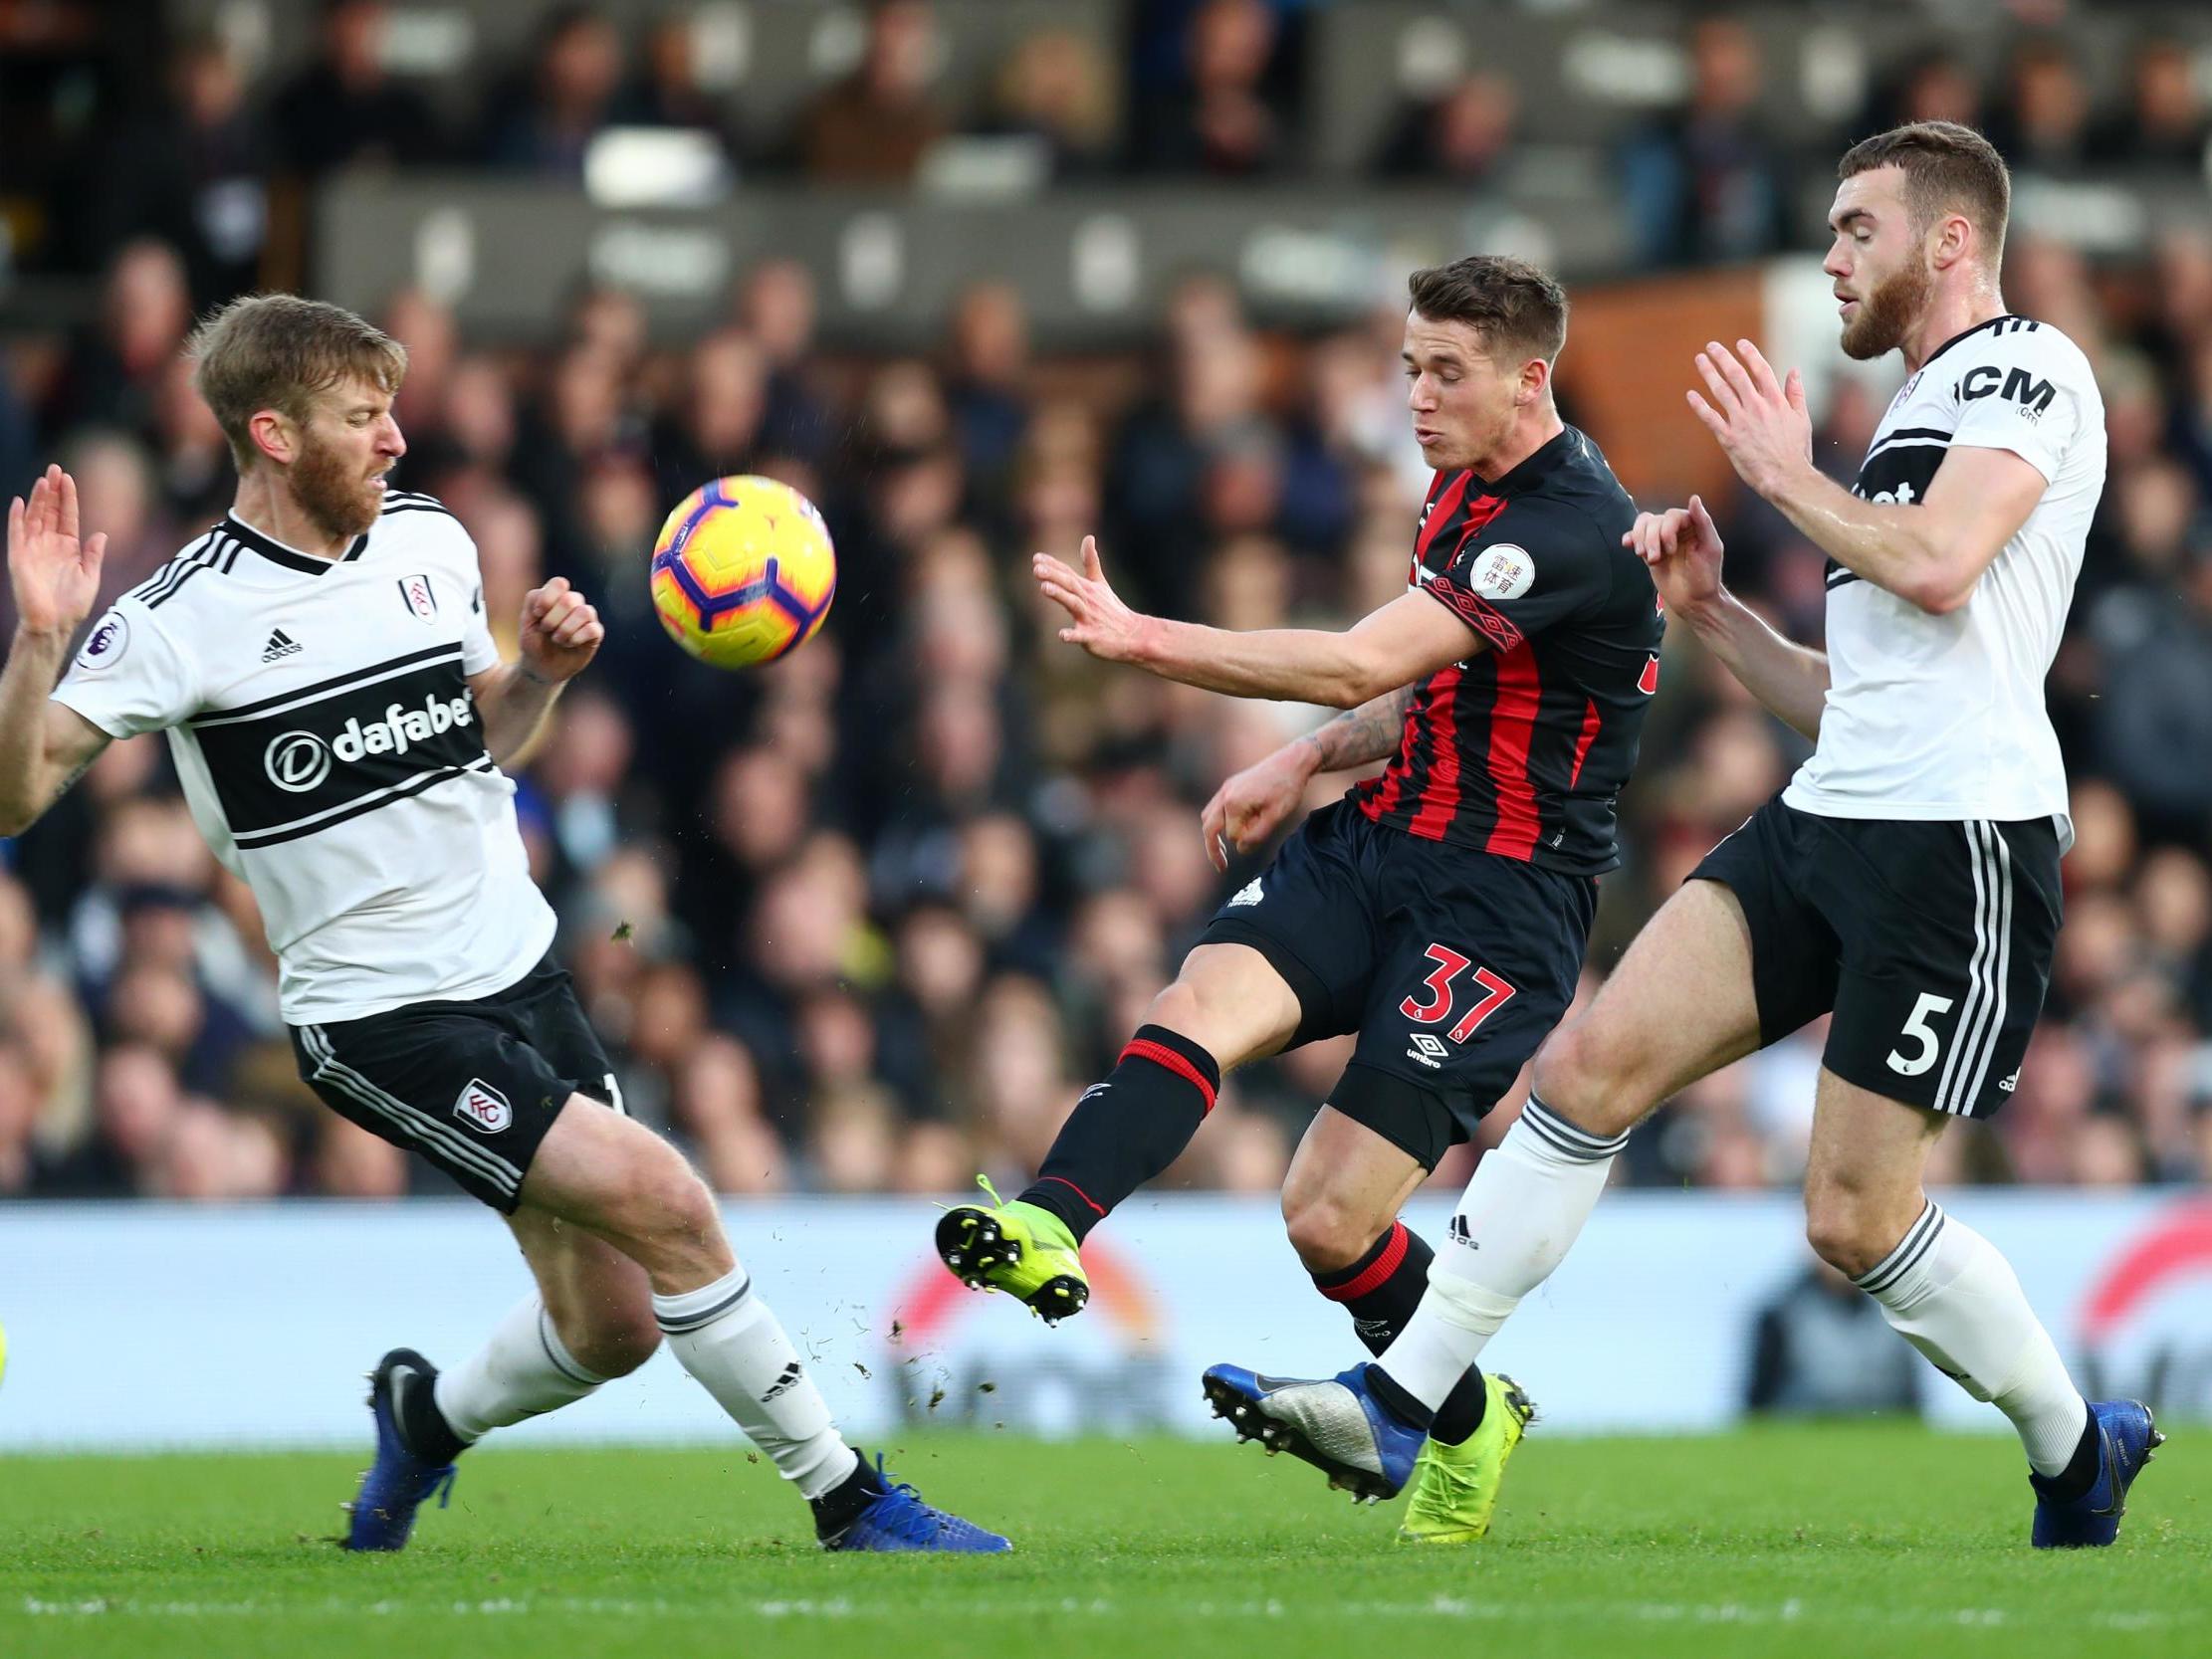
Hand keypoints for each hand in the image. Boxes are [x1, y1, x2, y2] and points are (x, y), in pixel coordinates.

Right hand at [8, 465, 106, 638]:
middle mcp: (49, 545)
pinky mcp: (19, 558)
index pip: (67, 516)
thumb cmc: (73, 604)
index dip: (68, 497)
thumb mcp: (90, 577)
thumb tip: (101, 534)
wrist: (55, 624)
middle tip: (55, 468)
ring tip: (43, 480)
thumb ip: (93, 555)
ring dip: (38, 499)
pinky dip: (17, 518)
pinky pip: (17, 534)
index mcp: (68, 548)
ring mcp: (33, 549)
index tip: (68, 478)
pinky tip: (20, 502)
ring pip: (35, 518)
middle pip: (50, 512)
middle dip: (52, 491)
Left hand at [518, 576, 602, 683]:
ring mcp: (586, 618)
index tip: (537, 614)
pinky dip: (577, 638)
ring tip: (557, 640)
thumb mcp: (526, 621)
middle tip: (545, 630)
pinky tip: (569, 644)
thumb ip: (533, 601)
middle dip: (553, 618)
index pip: (559, 583)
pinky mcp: (595, 634)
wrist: (541, 667)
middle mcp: (574, 603)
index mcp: (556, 596)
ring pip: (584, 612)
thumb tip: (548, 595)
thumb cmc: (533, 641)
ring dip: (566, 629)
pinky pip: (593, 629)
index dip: (548, 598)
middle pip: (570, 599)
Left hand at [1034, 536, 1150, 664]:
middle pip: (1070, 585)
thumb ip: (1091, 562)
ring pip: (1074, 604)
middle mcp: (1088, 600)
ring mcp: (1090, 618)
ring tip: (1044, 588)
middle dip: (1054, 576)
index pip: (1068, 574)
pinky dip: (1072, 635)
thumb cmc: (1112, 610)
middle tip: (1037, 569)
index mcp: (1087, 588)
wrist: (1133, 635)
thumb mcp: (1101, 584)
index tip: (1036, 558)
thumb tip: (1089, 537)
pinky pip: (1081, 636)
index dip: (1053, 565)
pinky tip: (1062, 635)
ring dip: (1060, 595)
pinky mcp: (1093, 636)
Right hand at [1199, 741, 1317, 872]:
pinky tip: (1228, 829)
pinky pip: (1215, 807)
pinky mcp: (1230, 785)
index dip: (1246, 841)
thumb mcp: (1276, 816)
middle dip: (1213, 850)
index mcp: (1234, 803)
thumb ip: (1257, 836)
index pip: (1232, 835)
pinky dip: (1217, 822)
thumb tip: (1241, 850)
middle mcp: (1224, 795)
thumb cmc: (1287, 788)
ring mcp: (1225, 788)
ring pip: (1208, 817)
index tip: (1261, 837)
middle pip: (1209, 828)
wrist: (1292, 761)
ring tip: (1221, 851)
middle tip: (1221, 868)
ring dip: (1212, 835)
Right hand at [1623, 494, 1725, 618]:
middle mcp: (1676, 530)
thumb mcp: (1711, 548)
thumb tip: (1694, 498)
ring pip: (1643, 525)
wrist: (1693, 601)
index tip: (1671, 550)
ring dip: (1641, 539)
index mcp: (1692, 525)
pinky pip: (1635, 537)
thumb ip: (1703, 522)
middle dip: (1652, 538)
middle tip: (1656, 558)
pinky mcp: (1650, 552)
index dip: (1667, 529)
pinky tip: (1628, 544)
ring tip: (1645, 557)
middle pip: (1654, 520)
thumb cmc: (1706, 576)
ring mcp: (1661, 541)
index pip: (1672, 515)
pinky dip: (1630, 538)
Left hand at [1687, 339, 1812, 500]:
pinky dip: (1700, 405)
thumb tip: (1794, 370)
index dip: (1750, 354)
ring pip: (1722, 392)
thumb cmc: (1796, 451)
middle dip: (1723, 358)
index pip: (1761, 370)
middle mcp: (1757, 407)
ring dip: (1709, 374)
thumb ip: (1795, 393)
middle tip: (1711, 346)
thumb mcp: (1801, 418)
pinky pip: (1711, 418)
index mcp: (1776, 401)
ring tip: (1700, 360)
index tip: (1739, 343)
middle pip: (1737, 376)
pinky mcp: (1729, 439)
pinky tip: (1691, 394)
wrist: (1786, 477)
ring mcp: (1742, 422)